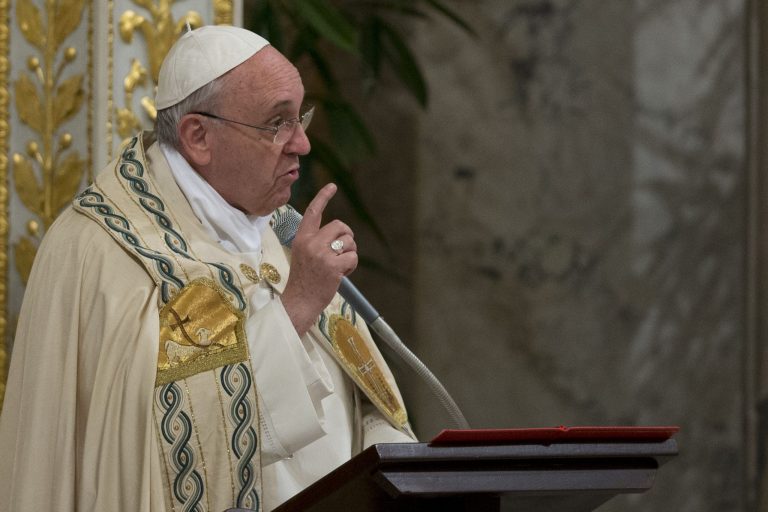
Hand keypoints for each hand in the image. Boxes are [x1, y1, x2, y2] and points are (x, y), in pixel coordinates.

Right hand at [281, 183, 357, 334]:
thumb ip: (316, 241)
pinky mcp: (333, 266)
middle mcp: (310, 242)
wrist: (299, 301)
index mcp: (301, 238)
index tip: (332, 186)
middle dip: (347, 237)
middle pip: (340, 226)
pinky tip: (341, 275)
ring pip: (349, 241)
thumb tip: (340, 234)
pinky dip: (351, 266)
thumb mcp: (302, 254)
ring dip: (350, 253)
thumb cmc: (304, 280)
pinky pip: (352, 257)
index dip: (323, 197)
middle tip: (343, 251)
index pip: (313, 212)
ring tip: (339, 266)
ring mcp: (321, 254)